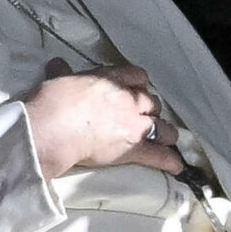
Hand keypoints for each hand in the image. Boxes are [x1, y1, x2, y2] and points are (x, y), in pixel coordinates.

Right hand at [24, 59, 186, 178]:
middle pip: (152, 102)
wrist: (55, 126)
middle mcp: (128, 100)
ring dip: (165, 132)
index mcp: (111, 80)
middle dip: (151, 109)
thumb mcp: (59, 80)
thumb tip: (57, 65)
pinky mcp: (132, 149)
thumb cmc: (53, 101)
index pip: (136, 76)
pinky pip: (158, 156)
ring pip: (162, 127)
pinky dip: (169, 161)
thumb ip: (63, 73)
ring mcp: (134, 125)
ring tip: (166, 138)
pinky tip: (177, 167)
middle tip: (145, 117)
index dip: (138, 83)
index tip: (136, 88)